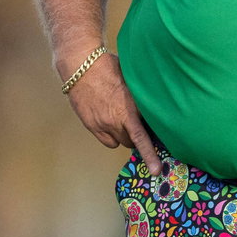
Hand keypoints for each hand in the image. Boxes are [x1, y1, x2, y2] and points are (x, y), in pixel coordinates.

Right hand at [67, 53, 161, 174]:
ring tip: (121, 120)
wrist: (80, 66)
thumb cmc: (108, 67)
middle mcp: (114, 120)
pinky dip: (110, 134)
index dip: (150, 155)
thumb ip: (141, 97)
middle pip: (131, 142)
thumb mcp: (131, 81)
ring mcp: (101, 124)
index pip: (141, 137)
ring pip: (118, 142)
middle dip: (137, 137)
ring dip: (123, 135)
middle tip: (139, 125)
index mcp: (128, 109)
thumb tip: (156, 105)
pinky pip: (106, 140)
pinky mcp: (90, 124)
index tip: (156, 170)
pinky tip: (109, 119)